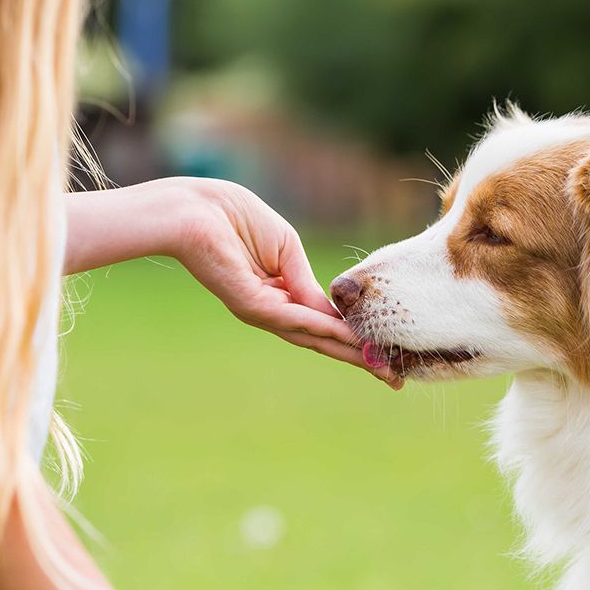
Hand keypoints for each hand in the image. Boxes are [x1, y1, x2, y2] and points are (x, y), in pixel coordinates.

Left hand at [170, 178, 401, 388]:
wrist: (197, 209)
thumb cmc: (236, 218)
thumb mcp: (287, 250)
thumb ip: (307, 282)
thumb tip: (332, 312)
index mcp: (280, 296)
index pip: (323, 324)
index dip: (354, 338)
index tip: (385, 353)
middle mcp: (272, 311)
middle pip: (321, 341)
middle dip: (358, 358)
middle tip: (393, 380)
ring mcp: (261, 312)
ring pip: (312, 337)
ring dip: (349, 351)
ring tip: (380, 366)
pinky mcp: (251, 306)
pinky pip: (294, 320)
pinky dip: (323, 328)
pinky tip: (348, 337)